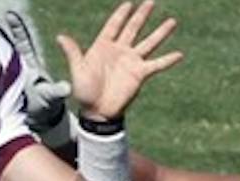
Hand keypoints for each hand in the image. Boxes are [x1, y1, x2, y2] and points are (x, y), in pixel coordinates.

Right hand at [0, 10, 73, 143]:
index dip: (17, 28)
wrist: (40, 118)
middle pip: (5, 42)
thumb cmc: (48, 106)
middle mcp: (18, 65)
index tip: (10, 16)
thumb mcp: (52, 97)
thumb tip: (67, 88)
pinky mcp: (1, 84)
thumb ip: (57, 91)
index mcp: (30, 63)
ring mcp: (8, 74)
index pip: (23, 41)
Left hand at [56, 0, 182, 122]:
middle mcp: (120, 50)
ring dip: (160, 32)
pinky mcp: (140, 74)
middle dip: (142, 15)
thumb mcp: (78, 70)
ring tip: (172, 21)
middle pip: (134, 28)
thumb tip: (60, 37)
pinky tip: (179, 54)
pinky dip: (167, 60)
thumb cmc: (85, 92)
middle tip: (151, 1)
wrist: (97, 112)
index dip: (121, 14)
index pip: (114, 25)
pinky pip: (156, 65)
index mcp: (103, 46)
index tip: (129, 3)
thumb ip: (73, 52)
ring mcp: (131, 61)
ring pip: (149, 42)